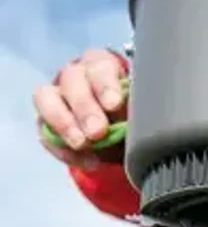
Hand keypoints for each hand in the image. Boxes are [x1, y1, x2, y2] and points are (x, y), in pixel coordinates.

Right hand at [34, 48, 126, 168]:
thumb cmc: (129, 114)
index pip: (99, 66)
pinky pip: (46, 133)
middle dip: (85, 108)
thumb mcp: (138, 110)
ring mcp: (55, 95)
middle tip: (98, 131)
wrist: (117, 138)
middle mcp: (76, 74)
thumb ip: (137, 110)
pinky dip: (64, 150)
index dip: (105, 85)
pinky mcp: (44, 121)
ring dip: (65, 124)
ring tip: (82, 145)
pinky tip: (87, 161)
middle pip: (72, 80)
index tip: (114, 105)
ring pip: (47, 99)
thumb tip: (145, 119)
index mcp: (101, 65)